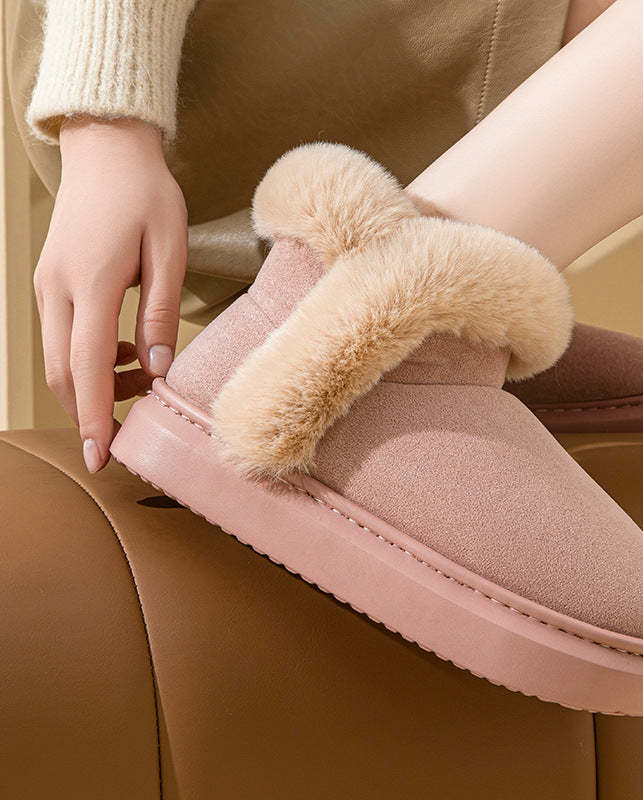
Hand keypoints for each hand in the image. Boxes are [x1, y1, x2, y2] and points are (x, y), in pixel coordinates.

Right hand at [33, 116, 187, 472]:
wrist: (108, 152)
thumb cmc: (147, 196)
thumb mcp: (170, 251)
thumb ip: (159, 312)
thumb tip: (157, 368)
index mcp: (91, 281)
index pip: (88, 364)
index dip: (96, 414)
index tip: (101, 456)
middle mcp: (57, 288)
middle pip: (64, 372)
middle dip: (91, 411)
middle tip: (125, 436)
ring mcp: (47, 285)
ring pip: (59, 358)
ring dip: (95, 385)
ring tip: (143, 382)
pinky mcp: (51, 283)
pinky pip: (62, 337)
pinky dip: (88, 361)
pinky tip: (125, 353)